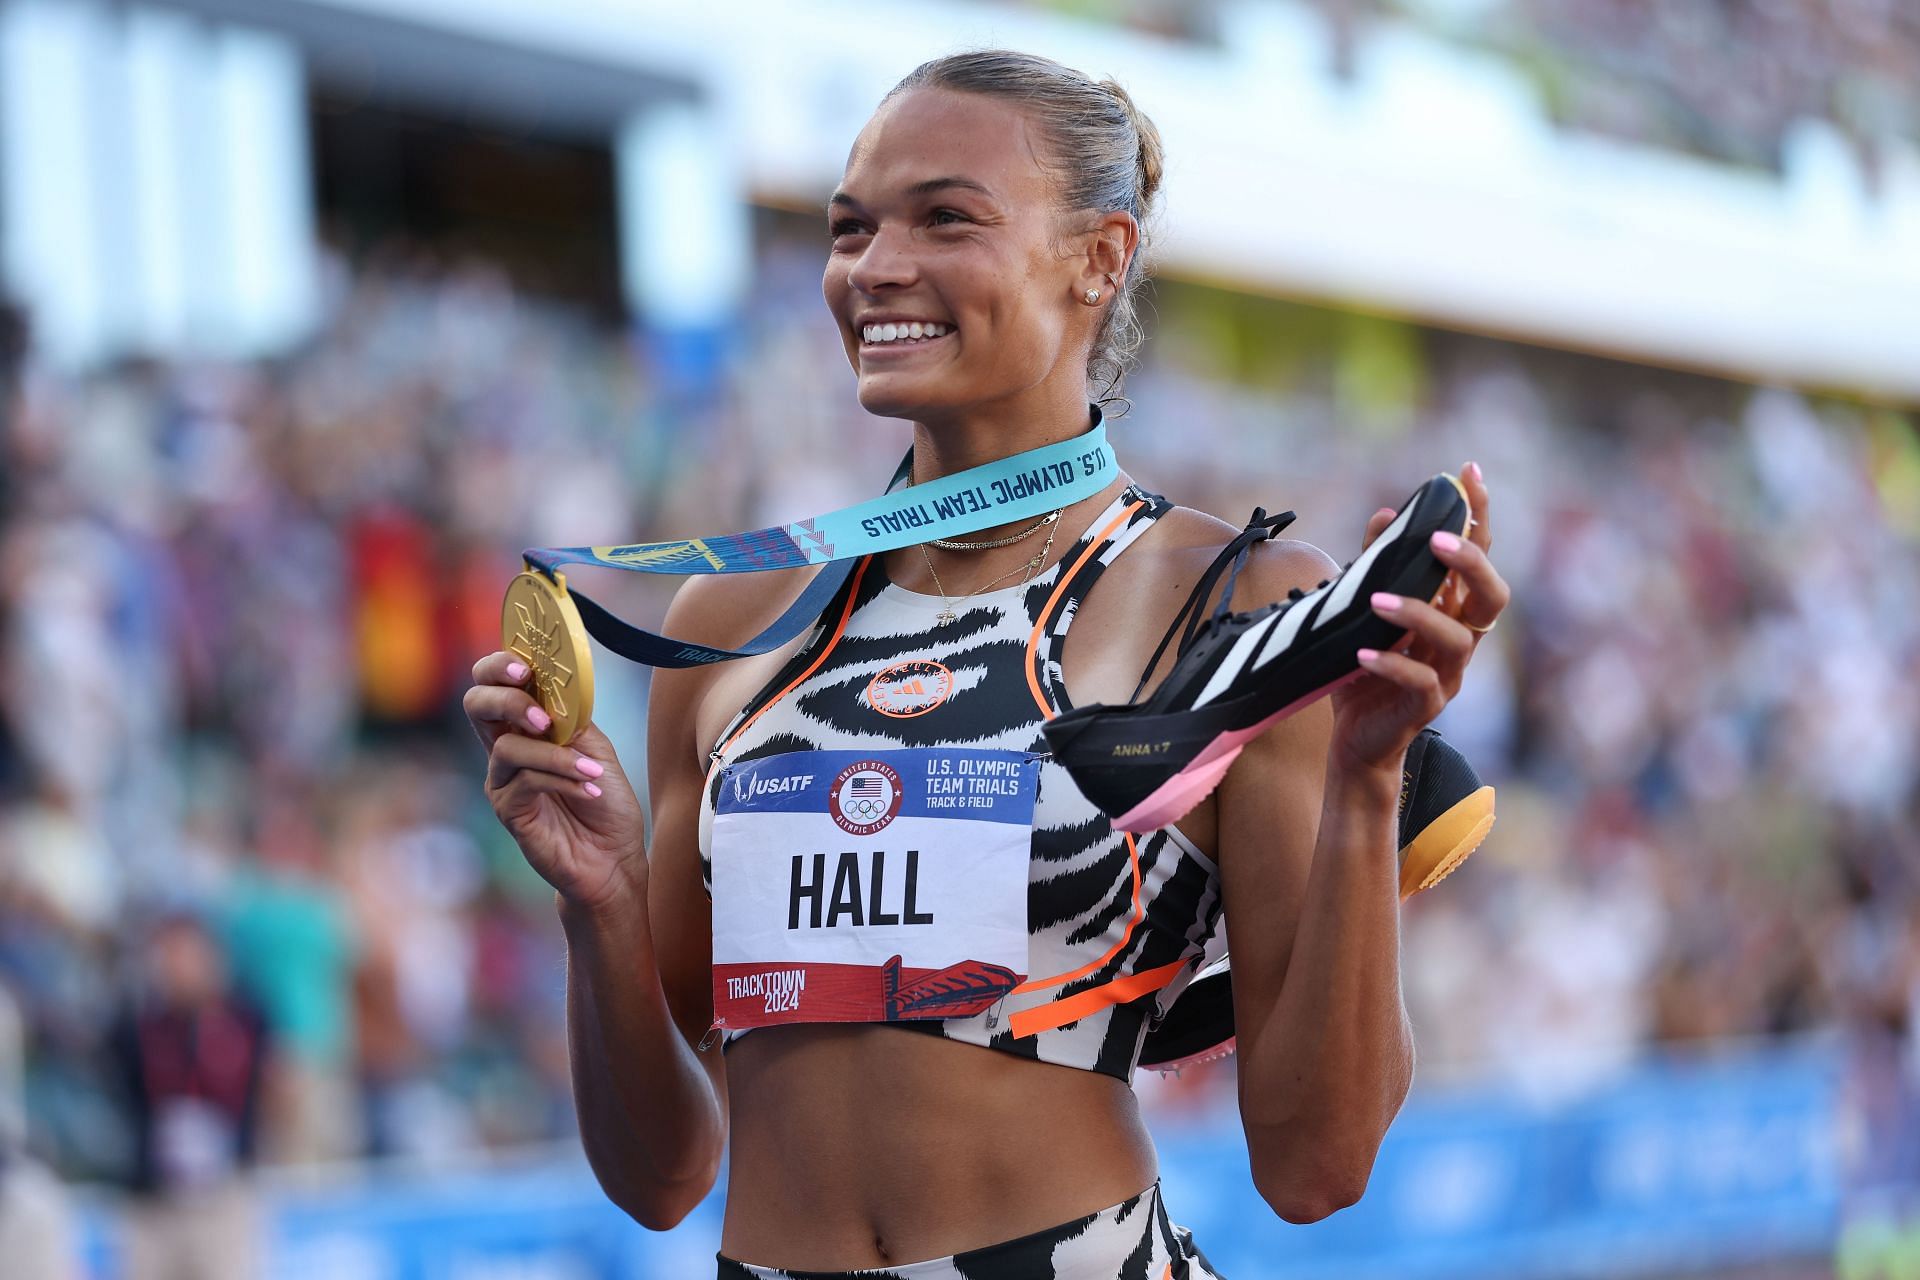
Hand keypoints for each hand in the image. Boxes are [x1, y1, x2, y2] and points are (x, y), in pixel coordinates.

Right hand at [464, 650, 648, 913]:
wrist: (614, 858)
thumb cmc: (605, 802)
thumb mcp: (596, 750)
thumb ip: (572, 719)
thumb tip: (555, 689)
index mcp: (526, 727)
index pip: (494, 683)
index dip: (500, 666)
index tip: (524, 665)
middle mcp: (506, 750)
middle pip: (476, 705)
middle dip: (506, 699)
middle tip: (541, 716)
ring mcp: (503, 781)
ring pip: (508, 748)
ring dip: (556, 756)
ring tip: (591, 772)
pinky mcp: (508, 811)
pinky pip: (525, 782)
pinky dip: (562, 781)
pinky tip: (589, 791)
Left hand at [1328, 461, 1510, 775]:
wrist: (1356, 739)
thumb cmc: (1364, 669)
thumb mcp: (1362, 611)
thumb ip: (1375, 564)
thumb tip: (1387, 514)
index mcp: (1451, 609)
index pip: (1477, 556)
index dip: (1478, 515)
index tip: (1468, 472)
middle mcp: (1460, 638)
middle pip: (1493, 594)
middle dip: (1472, 562)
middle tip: (1437, 539)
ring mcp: (1447, 673)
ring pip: (1458, 637)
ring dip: (1420, 612)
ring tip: (1376, 599)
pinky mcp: (1425, 706)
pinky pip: (1420, 682)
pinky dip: (1391, 663)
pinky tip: (1361, 651)